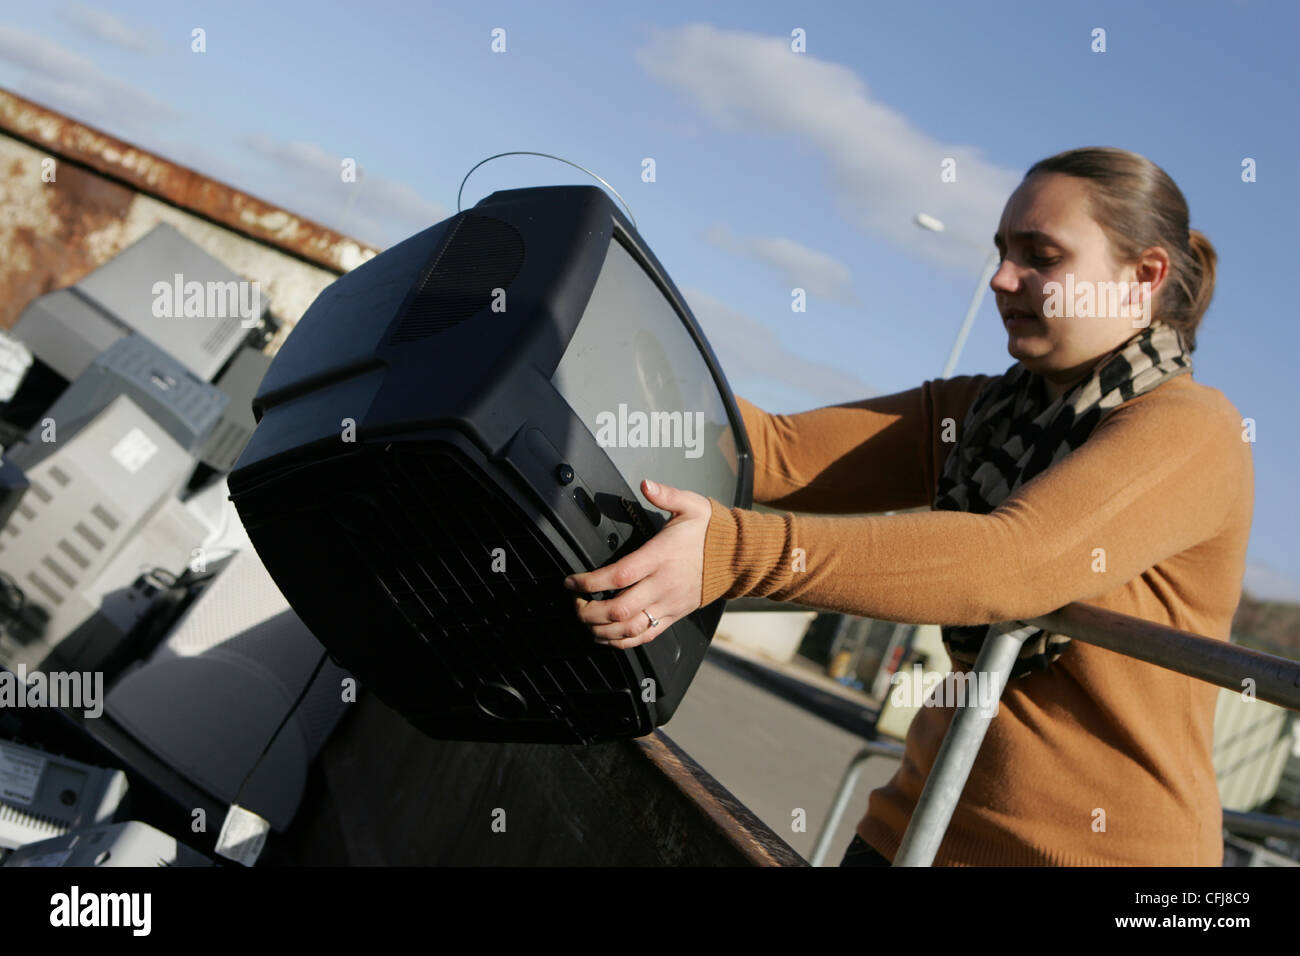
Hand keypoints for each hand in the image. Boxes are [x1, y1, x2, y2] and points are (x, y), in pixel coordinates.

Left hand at [563, 478, 710, 648]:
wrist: (737, 557)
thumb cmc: (711, 532)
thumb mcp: (691, 505)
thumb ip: (666, 494)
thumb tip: (646, 483)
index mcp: (660, 557)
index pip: (618, 576)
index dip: (589, 583)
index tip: (571, 581)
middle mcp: (662, 585)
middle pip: (618, 609)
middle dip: (588, 612)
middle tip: (574, 603)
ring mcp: (668, 604)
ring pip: (630, 629)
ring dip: (601, 630)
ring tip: (585, 621)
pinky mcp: (674, 615)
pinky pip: (646, 636)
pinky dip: (622, 641)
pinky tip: (607, 636)